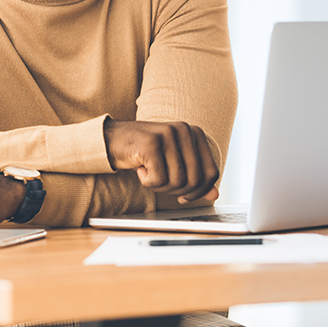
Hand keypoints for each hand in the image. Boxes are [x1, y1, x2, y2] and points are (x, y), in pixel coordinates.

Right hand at [104, 120, 219, 202]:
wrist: (114, 139)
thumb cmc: (147, 152)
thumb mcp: (175, 162)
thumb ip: (195, 176)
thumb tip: (214, 195)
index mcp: (195, 133)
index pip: (211, 173)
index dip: (199, 192)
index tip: (183, 196)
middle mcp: (184, 130)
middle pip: (194, 180)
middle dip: (176, 190)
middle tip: (160, 182)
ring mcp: (168, 134)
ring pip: (177, 181)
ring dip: (160, 186)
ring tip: (149, 173)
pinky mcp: (151, 143)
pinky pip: (158, 179)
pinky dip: (148, 182)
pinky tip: (140, 169)